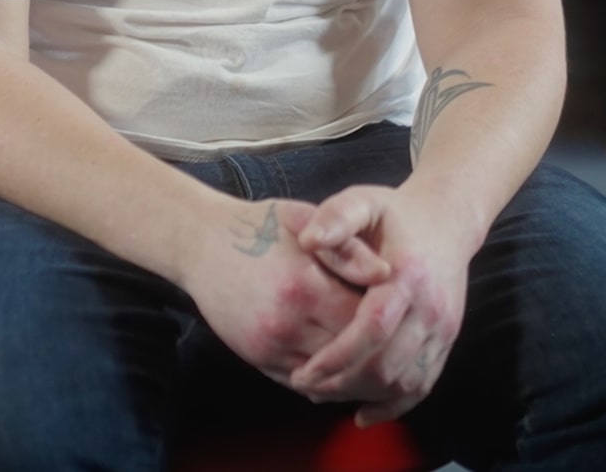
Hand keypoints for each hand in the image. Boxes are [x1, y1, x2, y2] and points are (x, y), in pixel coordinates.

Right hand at [180, 198, 393, 388]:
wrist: (199, 243)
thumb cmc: (258, 227)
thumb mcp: (305, 222)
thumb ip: (347, 249)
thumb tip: (387, 273)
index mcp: (305, 286)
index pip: (365, 321)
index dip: (391, 322)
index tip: (406, 313)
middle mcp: (287, 324)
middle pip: (351, 356)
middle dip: (379, 354)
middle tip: (401, 344)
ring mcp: (269, 346)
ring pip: (330, 378)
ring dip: (356, 375)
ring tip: (378, 359)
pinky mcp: (256, 358)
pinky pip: (303, 382)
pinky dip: (329, 381)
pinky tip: (345, 368)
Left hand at [286, 184, 473, 423]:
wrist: (448, 220)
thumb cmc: (394, 213)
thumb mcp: (363, 201)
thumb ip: (335, 217)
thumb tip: (308, 239)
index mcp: (407, 274)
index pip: (372, 328)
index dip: (337, 356)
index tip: (304, 371)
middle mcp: (431, 307)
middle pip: (387, 364)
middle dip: (342, 383)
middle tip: (303, 384)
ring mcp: (444, 328)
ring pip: (404, 382)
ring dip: (363, 395)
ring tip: (323, 393)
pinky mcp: (447, 341)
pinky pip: (423, 385)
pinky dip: (393, 406)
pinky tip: (362, 413)